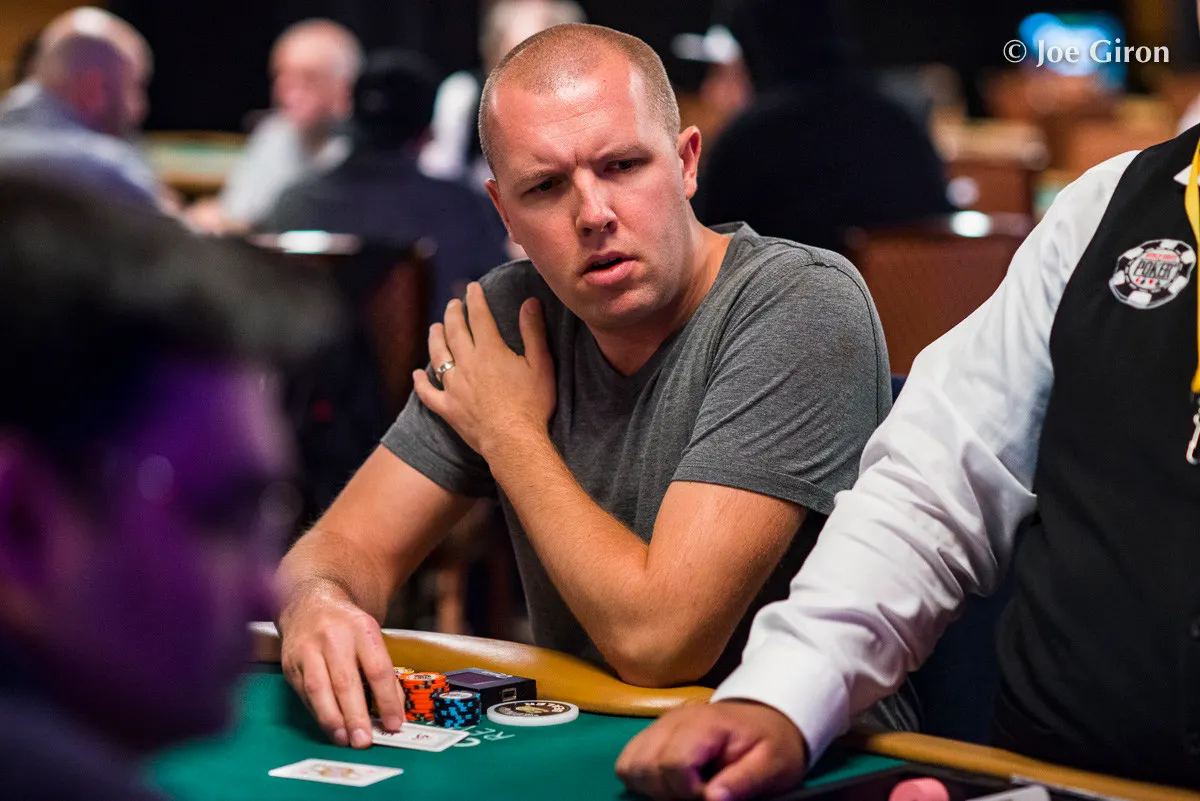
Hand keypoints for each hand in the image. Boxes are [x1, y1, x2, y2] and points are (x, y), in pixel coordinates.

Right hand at [279, 594, 403, 748]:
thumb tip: (393, 712)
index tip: (394, 724)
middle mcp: (333, 637)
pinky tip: (329, 726)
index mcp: (361, 629)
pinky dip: (317, 713)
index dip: (387, 700)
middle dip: (355, 716)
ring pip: (319, 689)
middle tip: (364, 741)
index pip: (377, 669)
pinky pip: (304, 693)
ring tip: (344, 740)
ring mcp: (307, 650)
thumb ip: (383, 672)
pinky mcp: (290, 663)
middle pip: (345, 682)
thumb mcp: (371, 638)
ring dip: (332, 719)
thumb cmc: (347, 627)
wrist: (309, 604)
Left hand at [413, 282, 554, 458]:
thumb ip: (533, 332)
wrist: (514, 442)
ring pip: (437, 356)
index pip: (479, 316)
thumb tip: (529, 302)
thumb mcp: (540, 365)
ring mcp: (454, 386)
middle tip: (453, 303)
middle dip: (453, 313)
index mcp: (490, 350)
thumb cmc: (532, 404)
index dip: (475, 299)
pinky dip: (420, 383)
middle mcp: (467, 364)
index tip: (472, 287)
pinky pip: (428, 393)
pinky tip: (416, 374)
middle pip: (454, 331)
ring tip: (435, 327)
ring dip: (435, 338)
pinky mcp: (447, 409)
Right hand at [616, 700, 808, 799]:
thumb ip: (743, 782)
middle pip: (645, 767)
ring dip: (651, 786)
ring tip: (683, 789)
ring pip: (629, 764)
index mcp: (705, 725)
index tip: (713, 794)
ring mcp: (658, 726)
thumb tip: (712, 799)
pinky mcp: (652, 733)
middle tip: (698, 793)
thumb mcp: (773, 765)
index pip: (673, 763)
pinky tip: (669, 782)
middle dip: (668, 792)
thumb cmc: (771, 743)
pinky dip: (642, 778)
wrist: (766, 716)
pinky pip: (628, 761)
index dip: (690, 791)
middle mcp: (673, 720)